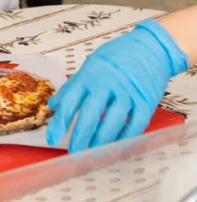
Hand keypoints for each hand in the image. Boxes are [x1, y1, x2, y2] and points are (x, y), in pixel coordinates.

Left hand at [47, 20, 188, 152]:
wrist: (151, 47)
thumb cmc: (117, 57)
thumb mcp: (89, 65)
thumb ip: (72, 87)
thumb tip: (53, 105)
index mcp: (89, 75)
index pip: (70, 102)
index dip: (60, 122)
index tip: (51, 138)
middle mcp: (107, 85)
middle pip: (90, 116)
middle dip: (80, 137)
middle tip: (74, 153)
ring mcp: (128, 94)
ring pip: (112, 123)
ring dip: (101, 141)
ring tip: (92, 154)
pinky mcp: (146, 101)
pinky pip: (134, 125)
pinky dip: (125, 138)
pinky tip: (116, 146)